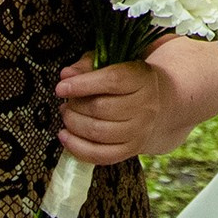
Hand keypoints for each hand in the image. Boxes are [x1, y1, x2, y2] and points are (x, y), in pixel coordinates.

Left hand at [54, 55, 169, 165]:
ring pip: (99, 132)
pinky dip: (78, 147)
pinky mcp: (132, 150)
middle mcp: (146, 105)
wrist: (157, 105)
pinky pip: (101, 155)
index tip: (61, 88)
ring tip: (66, 116)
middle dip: (75, 106)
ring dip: (73, 124)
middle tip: (66, 103)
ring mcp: (140, 130)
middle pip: (102, 108)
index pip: (112, 81)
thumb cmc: (126, 81)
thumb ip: (87, 65)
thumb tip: (66, 74)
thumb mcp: (110, 63)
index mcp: (142, 78)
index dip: (83, 84)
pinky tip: (65, 136)